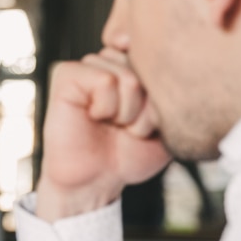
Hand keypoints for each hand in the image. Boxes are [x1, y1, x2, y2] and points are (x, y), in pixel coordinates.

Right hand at [36, 47, 171, 220]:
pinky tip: (95, 118)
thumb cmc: (129, 153)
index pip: (164, 59)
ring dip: (127, 112)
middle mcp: (112, 60)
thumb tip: (170, 60)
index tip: (149, 119)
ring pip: (128, 77)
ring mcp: (88, 66)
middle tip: (129, 127)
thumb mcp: (169, 120)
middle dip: (147, 107)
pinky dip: (107, 107)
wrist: (96, 181)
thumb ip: (174, 86)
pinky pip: (104, 81)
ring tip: (113, 124)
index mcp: (135, 64)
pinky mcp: (66, 75)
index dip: (163, 94)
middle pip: (148, 68)